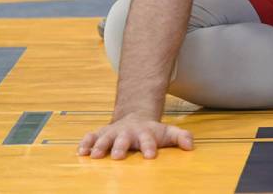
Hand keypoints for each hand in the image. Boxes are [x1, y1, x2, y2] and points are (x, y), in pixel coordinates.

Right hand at [77, 114, 192, 159]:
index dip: (150, 147)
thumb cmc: (152, 131)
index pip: (149, 140)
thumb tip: (191, 146)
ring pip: (105, 137)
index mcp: (145, 133)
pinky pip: (91, 137)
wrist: (135, 117)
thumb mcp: (167, 133)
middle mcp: (127, 132)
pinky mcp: (100, 134)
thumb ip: (180, 137)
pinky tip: (81, 152)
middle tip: (118, 156)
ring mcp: (113, 132)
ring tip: (96, 155)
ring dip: (100, 146)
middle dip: (121, 146)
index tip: (151, 156)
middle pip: (124, 139)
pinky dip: (85, 143)